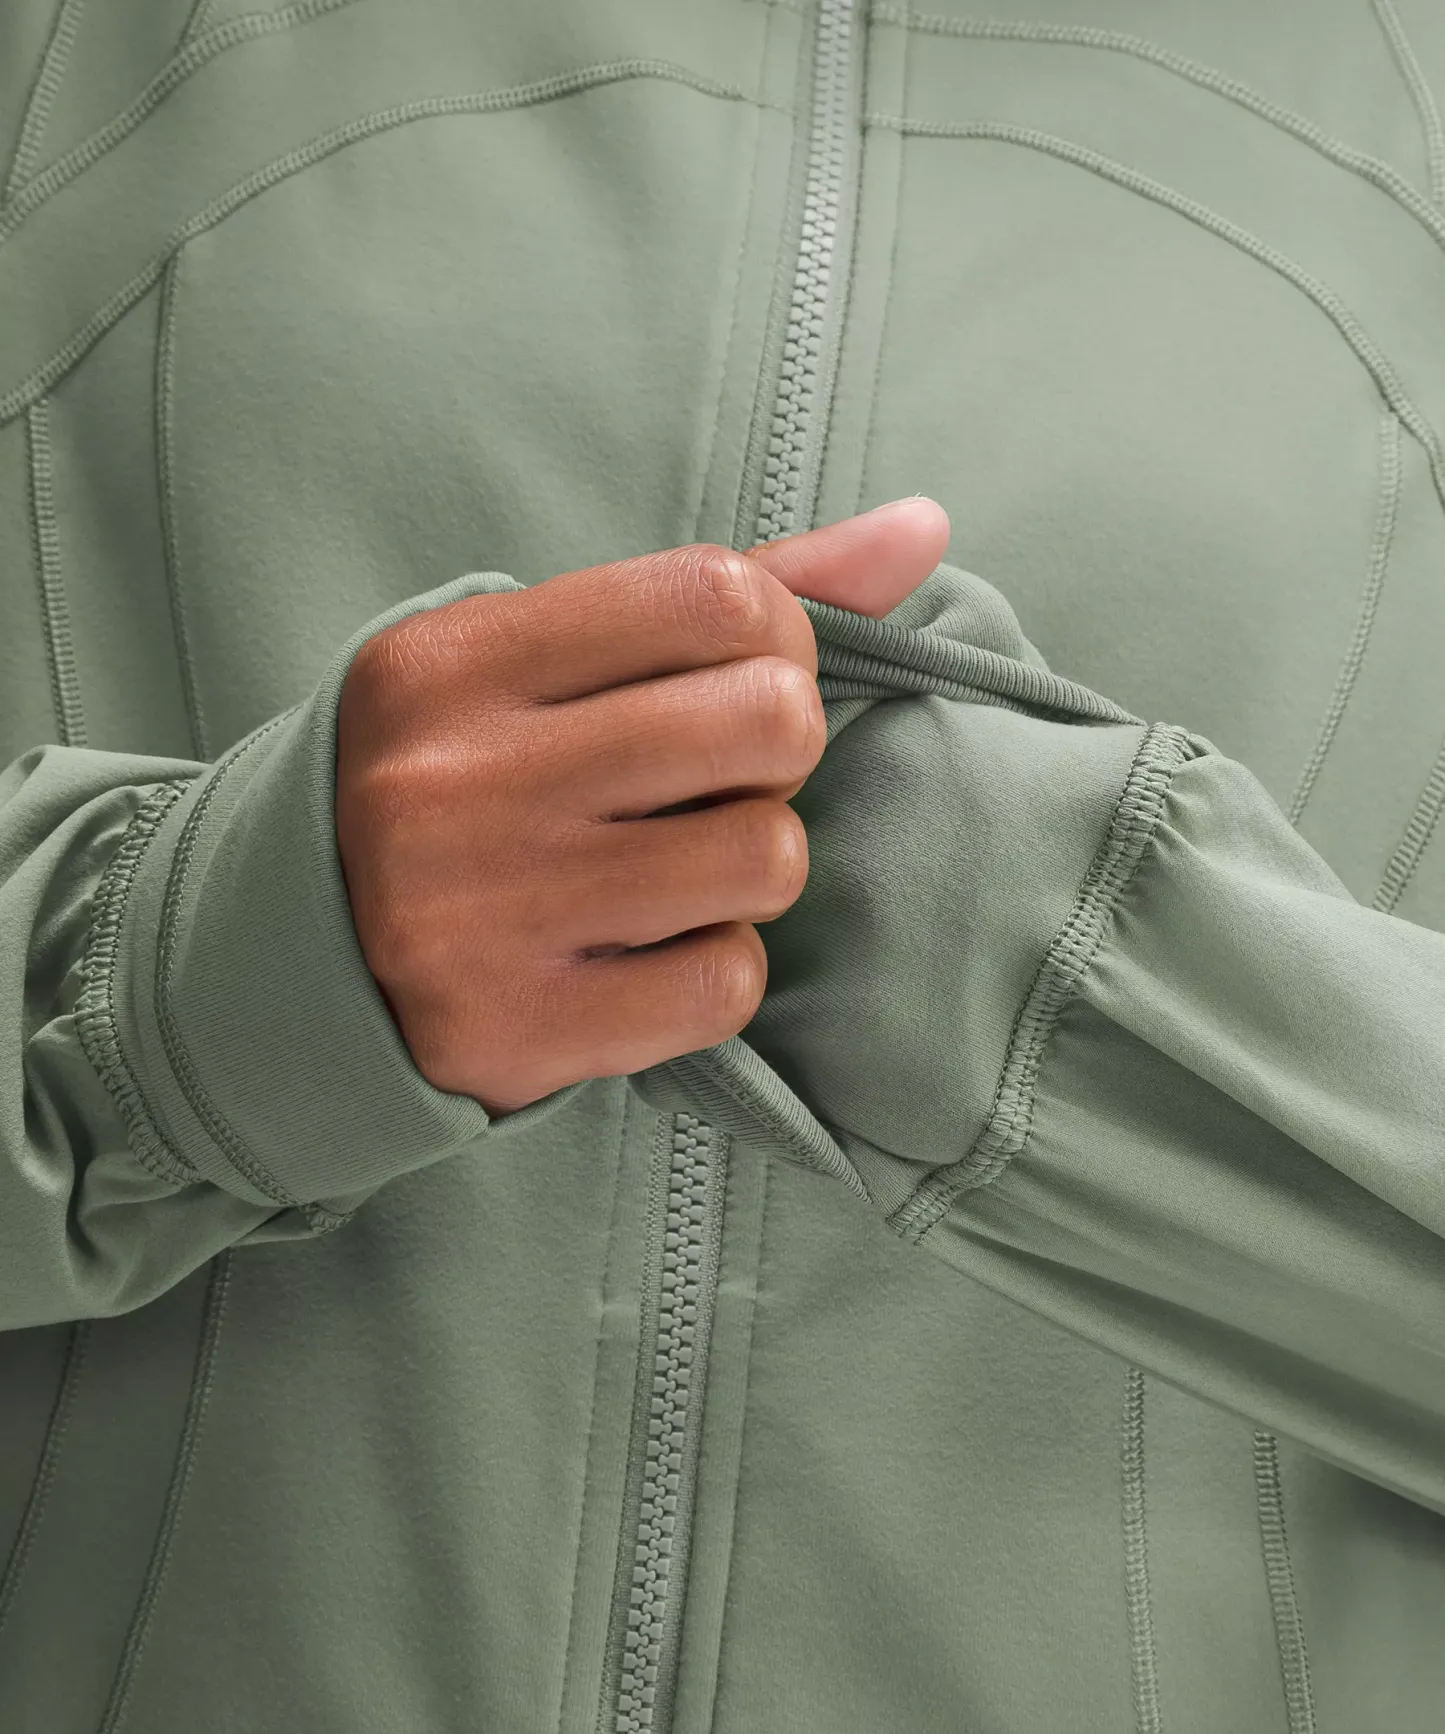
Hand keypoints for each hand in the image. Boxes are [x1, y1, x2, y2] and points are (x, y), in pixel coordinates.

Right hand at [334, 498, 949, 1113]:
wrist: (302, 961)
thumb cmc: (460, 780)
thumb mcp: (539, 665)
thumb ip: (727, 593)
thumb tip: (925, 527)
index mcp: (456, 662)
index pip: (719, 596)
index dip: (781, 639)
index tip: (745, 679)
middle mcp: (459, 780)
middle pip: (769, 722)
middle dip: (780, 751)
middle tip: (726, 779)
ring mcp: (483, 913)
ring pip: (766, 859)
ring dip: (755, 864)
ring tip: (686, 867)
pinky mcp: (518, 1029)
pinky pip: (725, 984)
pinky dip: (716, 966)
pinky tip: (651, 953)